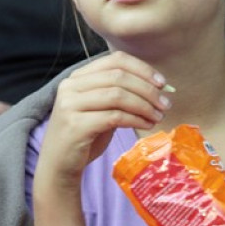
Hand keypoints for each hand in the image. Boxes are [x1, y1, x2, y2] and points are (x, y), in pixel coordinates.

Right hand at [35, 52, 171, 194]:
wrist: (58, 165)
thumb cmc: (85, 135)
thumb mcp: (101, 108)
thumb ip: (120, 94)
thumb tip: (157, 87)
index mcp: (78, 77)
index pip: (115, 60)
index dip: (142, 69)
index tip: (162, 83)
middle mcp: (70, 86)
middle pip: (118, 76)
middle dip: (147, 89)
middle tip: (166, 104)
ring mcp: (70, 104)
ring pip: (117, 95)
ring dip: (144, 105)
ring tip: (158, 116)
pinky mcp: (75, 125)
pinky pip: (114, 117)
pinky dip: (135, 119)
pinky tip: (146, 125)